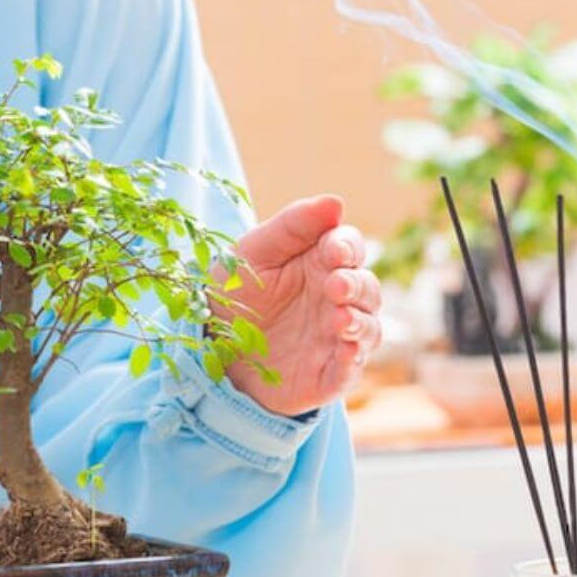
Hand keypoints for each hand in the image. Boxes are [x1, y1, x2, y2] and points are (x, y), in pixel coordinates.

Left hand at [215, 195, 381, 415]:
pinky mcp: (328, 375)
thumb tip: (335, 202)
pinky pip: (351, 369)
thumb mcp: (253, 253)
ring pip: (368, 327)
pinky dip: (352, 360)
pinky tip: (344, 349)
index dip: (348, 247)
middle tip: (335, 285)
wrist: (208, 346)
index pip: (350, 248)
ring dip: (360, 321)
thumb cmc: (233, 293)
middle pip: (366, 288)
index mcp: (321, 264)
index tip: (334, 250)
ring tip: (338, 318)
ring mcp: (335, 338)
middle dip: (356, 284)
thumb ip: (292, 226)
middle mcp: (335, 300)